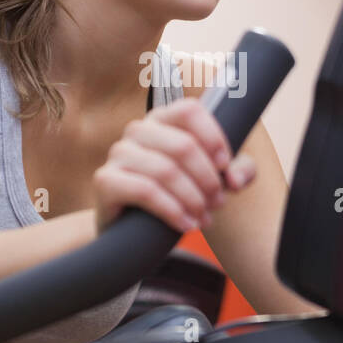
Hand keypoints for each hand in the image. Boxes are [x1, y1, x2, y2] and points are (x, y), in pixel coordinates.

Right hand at [93, 98, 256, 235]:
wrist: (135, 232)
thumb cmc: (177, 196)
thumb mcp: (214, 181)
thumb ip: (237, 172)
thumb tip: (235, 179)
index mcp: (163, 119)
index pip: (189, 110)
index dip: (213, 137)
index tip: (226, 166)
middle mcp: (138, 130)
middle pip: (183, 145)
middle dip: (207, 179)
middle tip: (218, 203)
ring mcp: (118, 153)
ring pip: (165, 170)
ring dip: (193, 198)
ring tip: (204, 218)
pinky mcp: (105, 180)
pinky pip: (145, 191)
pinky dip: (172, 210)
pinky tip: (186, 225)